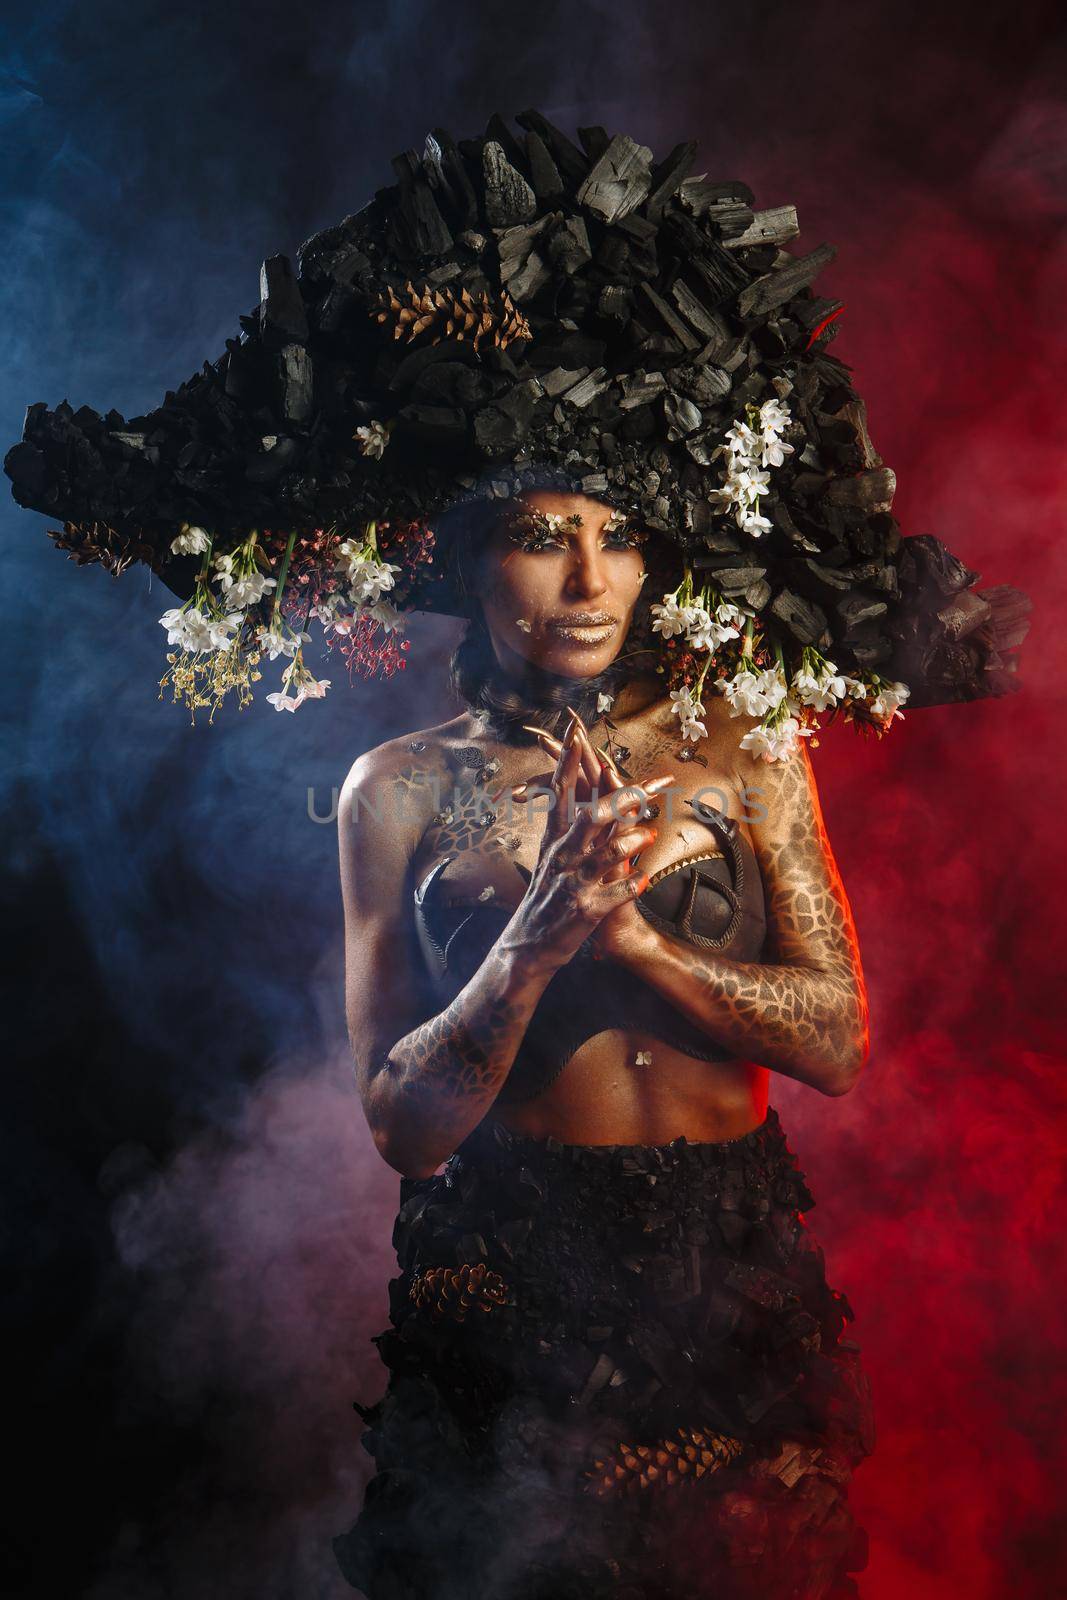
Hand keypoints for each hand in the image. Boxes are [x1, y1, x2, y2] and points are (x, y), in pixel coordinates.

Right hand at [499, 709, 670, 974]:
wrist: (528, 945)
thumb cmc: (547, 897)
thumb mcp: (552, 858)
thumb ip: (572, 829)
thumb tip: (594, 799)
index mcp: (554, 839)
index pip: (558, 792)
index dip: (567, 762)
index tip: (574, 731)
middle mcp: (563, 855)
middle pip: (591, 816)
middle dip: (622, 798)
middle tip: (648, 785)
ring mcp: (575, 882)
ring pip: (608, 852)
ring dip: (634, 841)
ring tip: (651, 833)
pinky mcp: (586, 909)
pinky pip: (615, 893)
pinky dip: (632, 886)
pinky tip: (645, 880)